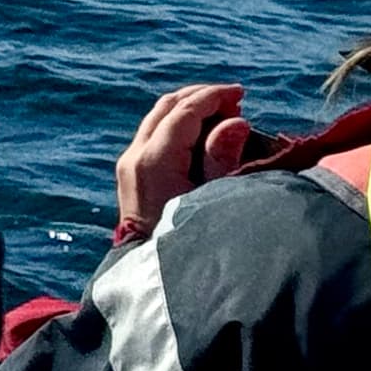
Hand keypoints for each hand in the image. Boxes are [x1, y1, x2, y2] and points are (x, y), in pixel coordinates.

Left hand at [115, 82, 253, 238]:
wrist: (154, 277)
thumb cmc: (192, 240)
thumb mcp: (215, 199)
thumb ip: (223, 158)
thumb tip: (236, 121)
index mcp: (154, 160)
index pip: (184, 111)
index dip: (213, 96)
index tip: (241, 93)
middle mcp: (135, 155)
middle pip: (166, 107)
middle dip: (201, 97)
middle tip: (234, 101)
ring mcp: (128, 163)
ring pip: (157, 117)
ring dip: (188, 108)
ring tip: (223, 113)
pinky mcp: (129, 172)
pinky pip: (152, 133)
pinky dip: (177, 122)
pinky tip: (202, 131)